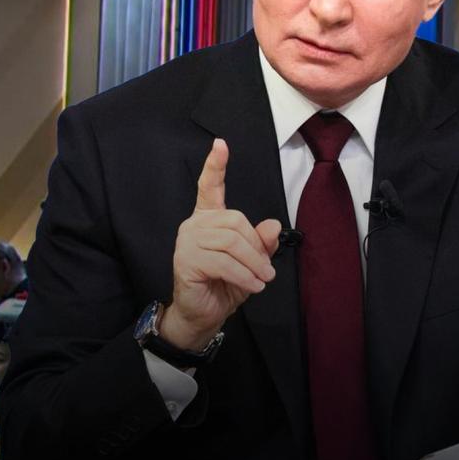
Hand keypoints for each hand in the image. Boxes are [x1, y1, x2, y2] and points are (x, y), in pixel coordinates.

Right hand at [161, 139, 280, 350]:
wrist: (204, 315)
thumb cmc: (225, 285)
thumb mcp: (251, 262)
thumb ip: (262, 242)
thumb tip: (272, 225)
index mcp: (209, 218)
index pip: (210, 187)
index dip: (215, 166)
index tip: (221, 144)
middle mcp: (195, 224)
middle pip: (235, 222)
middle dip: (257, 248)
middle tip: (267, 270)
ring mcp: (187, 241)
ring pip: (231, 242)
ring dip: (254, 264)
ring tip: (262, 280)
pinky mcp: (185, 260)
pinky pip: (223, 262)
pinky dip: (244, 275)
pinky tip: (253, 285)